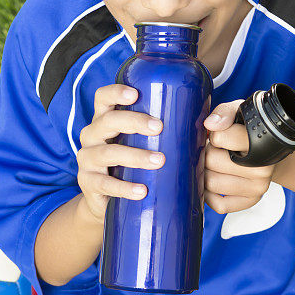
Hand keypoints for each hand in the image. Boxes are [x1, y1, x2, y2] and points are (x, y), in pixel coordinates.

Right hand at [76, 84, 164, 222]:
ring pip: (108, 153)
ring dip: (135, 156)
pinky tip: (142, 191)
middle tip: (159, 127)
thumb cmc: (130, 165)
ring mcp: (87, 159)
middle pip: (107, 121)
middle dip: (134, 122)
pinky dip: (124, 188)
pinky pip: (105, 184)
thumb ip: (161, 133)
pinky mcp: (88, 183)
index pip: (103, 98)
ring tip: (159, 161)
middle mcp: (91, 135)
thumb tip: (207, 124)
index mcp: (104, 120)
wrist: (106, 201)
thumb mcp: (140, 144)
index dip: (116, 92)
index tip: (136, 93)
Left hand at [202, 99, 277, 213]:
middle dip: (207, 153)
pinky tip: (217, 180)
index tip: (221, 134)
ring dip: (207, 172)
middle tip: (217, 150)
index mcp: (260, 141)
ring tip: (217, 163)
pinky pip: (219, 205)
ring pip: (211, 184)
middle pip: (210, 162)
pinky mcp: (250, 201)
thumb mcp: (241, 113)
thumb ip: (224, 112)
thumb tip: (210, 125)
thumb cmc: (250, 131)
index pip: (219, 138)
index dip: (214, 135)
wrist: (272, 152)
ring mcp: (258, 187)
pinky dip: (210, 195)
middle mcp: (262, 168)